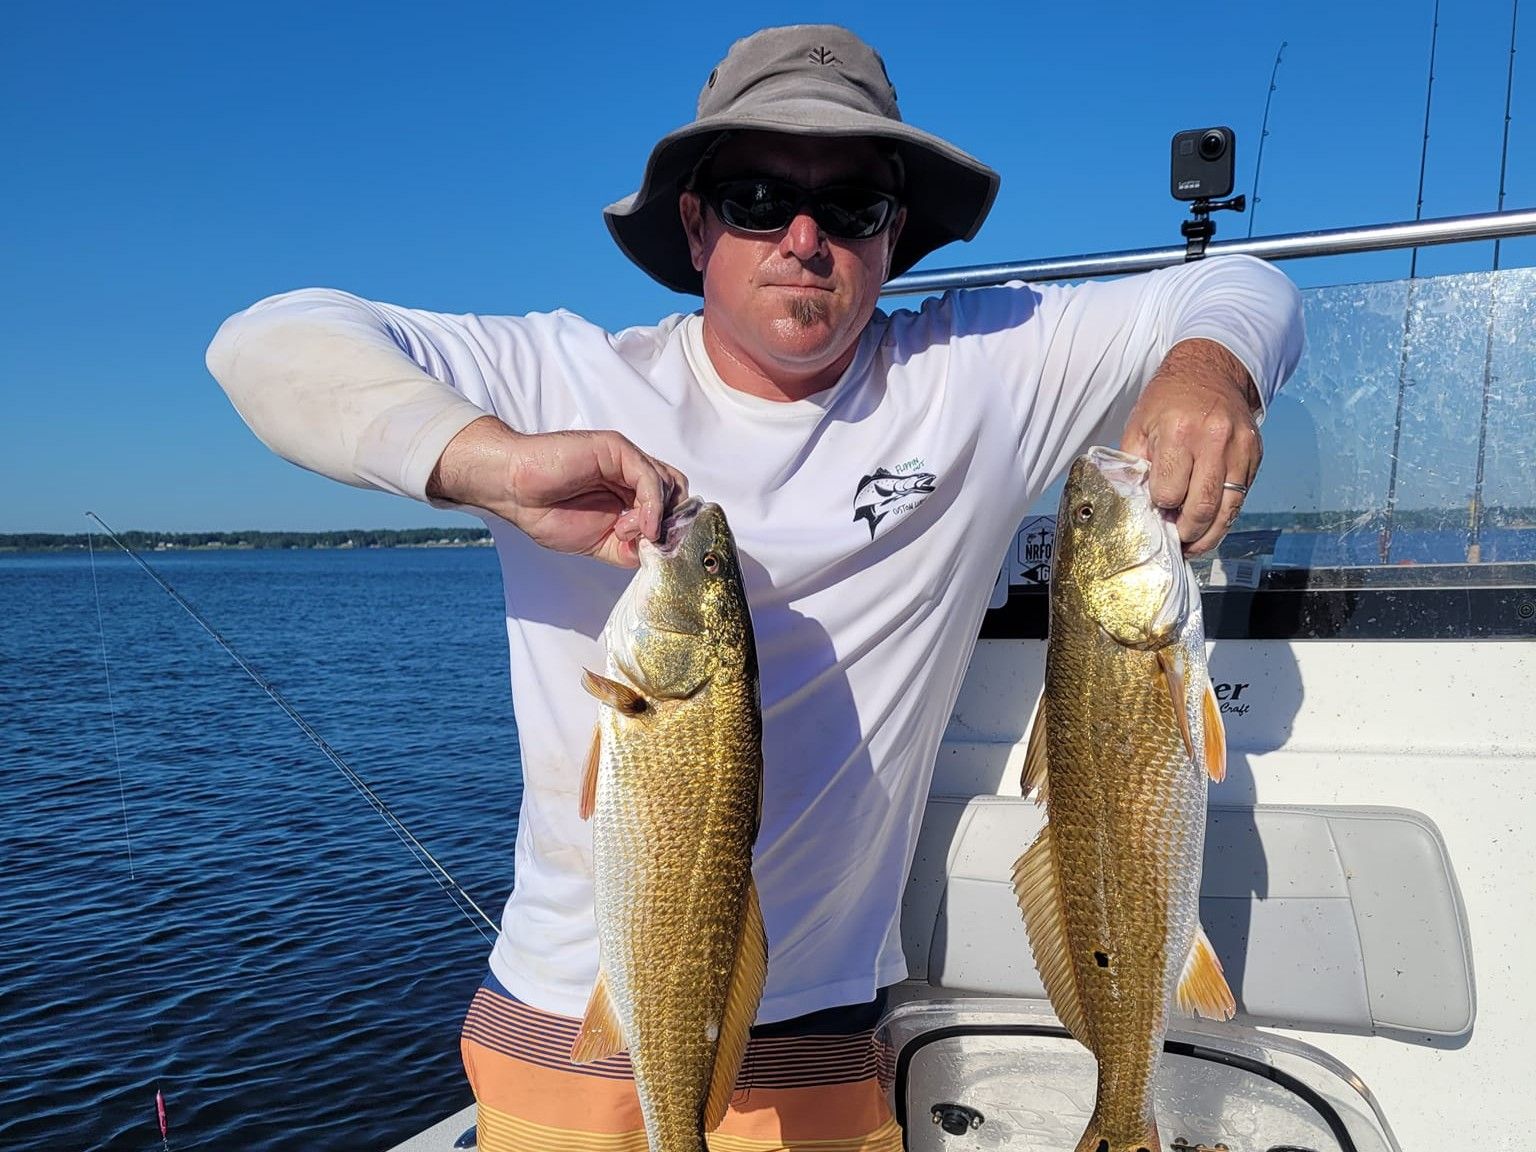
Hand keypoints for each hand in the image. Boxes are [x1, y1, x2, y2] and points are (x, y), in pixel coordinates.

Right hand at [427, 417, 688, 566]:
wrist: (514, 490)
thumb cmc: (546, 512)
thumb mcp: (600, 543)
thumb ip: (631, 548)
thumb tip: (661, 554)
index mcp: (629, 493)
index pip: (671, 508)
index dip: (671, 532)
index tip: (660, 555)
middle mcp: (633, 474)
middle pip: (678, 495)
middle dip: (670, 524)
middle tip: (646, 544)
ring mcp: (627, 459)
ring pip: (670, 485)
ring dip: (656, 517)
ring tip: (627, 533)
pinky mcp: (618, 450)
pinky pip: (650, 477)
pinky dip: (652, 505)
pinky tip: (637, 525)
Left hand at [1119, 339, 1261, 556]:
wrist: (1209, 371)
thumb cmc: (1167, 401)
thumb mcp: (1138, 426)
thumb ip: (1134, 466)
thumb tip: (1136, 506)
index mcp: (1179, 433)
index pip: (1169, 492)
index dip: (1160, 507)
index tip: (1155, 511)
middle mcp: (1214, 441)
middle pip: (1202, 508)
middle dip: (1187, 533)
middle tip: (1176, 540)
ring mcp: (1240, 448)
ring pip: (1228, 509)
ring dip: (1210, 535)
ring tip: (1194, 545)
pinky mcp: (1255, 454)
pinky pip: (1241, 497)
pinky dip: (1225, 515)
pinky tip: (1211, 523)